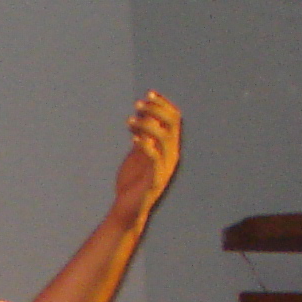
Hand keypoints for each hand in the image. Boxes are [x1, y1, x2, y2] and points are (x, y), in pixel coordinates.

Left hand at [112, 91, 180, 224]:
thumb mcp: (138, 153)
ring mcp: (165, 167)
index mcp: (169, 147)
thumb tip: (143, 112)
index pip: (174, 119)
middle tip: (138, 103)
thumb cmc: (133, 181)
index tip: (150, 92)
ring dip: (147, 125)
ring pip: (165, 138)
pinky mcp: (156, 179)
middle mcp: (171, 155)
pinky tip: (133, 138)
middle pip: (172, 124)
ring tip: (130, 120)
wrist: (127, 209)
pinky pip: (156, 157)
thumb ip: (143, 135)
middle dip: (157, 109)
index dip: (164, 104)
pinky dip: (146, 144)